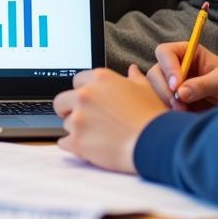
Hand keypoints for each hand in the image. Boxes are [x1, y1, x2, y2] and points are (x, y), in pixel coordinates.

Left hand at [53, 65, 167, 172]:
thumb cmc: (151, 116)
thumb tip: (132, 70)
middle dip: (70, 109)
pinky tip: (85, 147)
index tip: (88, 101)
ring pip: (66, 123)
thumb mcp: (145, 89)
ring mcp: (79, 118)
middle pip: (62, 101)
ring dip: (76, 129)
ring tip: (96, 136)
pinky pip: (63, 142)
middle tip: (84, 118)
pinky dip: (71, 145)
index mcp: (99, 79)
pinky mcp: (77, 141)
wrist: (155, 143)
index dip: (83, 92)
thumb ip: (134, 78)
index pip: (77, 81)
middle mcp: (85, 95)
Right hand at [146, 42, 217, 112]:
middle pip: (155, 73)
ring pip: (155, 90)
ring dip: (166, 101)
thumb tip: (180, 93)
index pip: (165, 52)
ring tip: (184, 111)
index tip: (176, 86)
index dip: (168, 68)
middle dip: (165, 89)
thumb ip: (204, 84)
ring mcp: (172, 84)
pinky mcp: (174, 101)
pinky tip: (182, 116)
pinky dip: (168, 110)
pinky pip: (161, 104)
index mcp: (187, 52)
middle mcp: (175, 66)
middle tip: (180, 104)